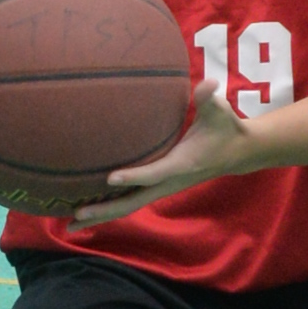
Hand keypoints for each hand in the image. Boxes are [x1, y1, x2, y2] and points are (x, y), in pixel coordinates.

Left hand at [68, 83, 252, 227]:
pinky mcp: (158, 187)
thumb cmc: (225, 128)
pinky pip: (131, 200)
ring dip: (101, 215)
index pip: (155, 173)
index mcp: (182, 165)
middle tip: (76, 214)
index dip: (134, 176)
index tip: (110, 178)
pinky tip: (86, 211)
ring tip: (70, 224)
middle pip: (134, 201)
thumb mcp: (220, 112)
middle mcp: (169, 182)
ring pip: (129, 206)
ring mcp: (162, 187)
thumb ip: (209, 99)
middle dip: (105, 209)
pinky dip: (109, 208)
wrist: (237, 153)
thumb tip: (208, 84)